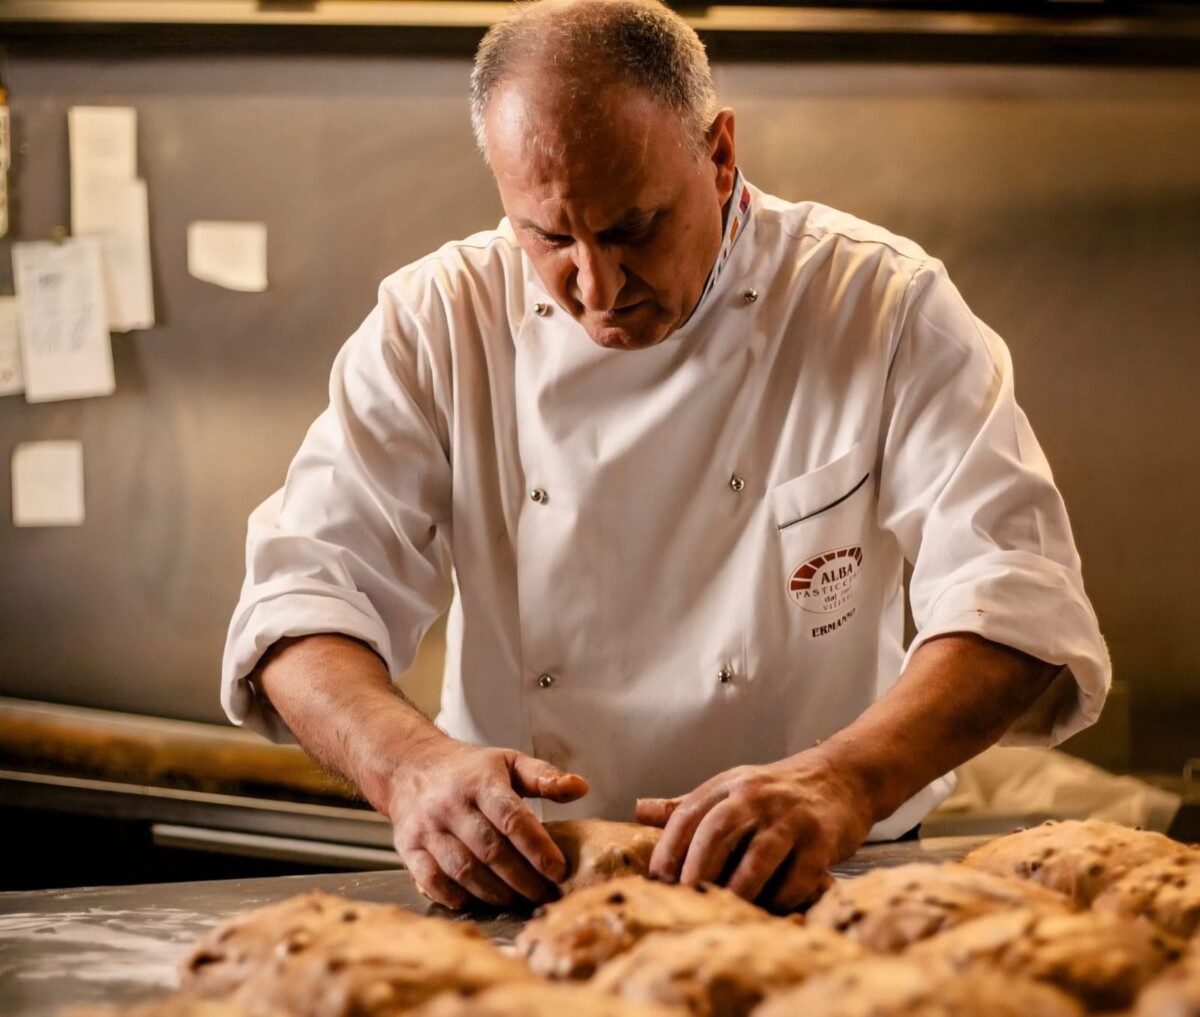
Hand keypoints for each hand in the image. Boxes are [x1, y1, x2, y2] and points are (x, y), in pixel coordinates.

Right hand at [387, 735, 588, 910]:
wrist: (410, 765)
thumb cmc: (469, 769)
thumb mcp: (508, 761)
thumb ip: (544, 776)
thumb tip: (581, 787)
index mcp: (481, 782)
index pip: (512, 819)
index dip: (538, 848)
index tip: (560, 871)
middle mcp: (451, 805)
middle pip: (491, 851)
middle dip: (523, 879)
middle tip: (546, 895)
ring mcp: (427, 828)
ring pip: (464, 870)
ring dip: (495, 893)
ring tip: (520, 901)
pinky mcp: (408, 847)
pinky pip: (432, 881)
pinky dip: (456, 897)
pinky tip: (478, 901)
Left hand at [635, 752, 870, 911]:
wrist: (843, 776)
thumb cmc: (778, 791)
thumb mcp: (732, 788)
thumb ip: (687, 804)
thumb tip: (638, 810)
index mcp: (729, 785)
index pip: (688, 813)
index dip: (668, 847)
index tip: (656, 879)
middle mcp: (757, 797)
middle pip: (717, 832)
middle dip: (696, 869)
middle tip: (684, 901)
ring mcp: (791, 818)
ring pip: (757, 857)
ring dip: (737, 890)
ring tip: (723, 913)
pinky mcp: (822, 840)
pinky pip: (797, 877)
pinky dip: (780, 899)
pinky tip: (768, 912)